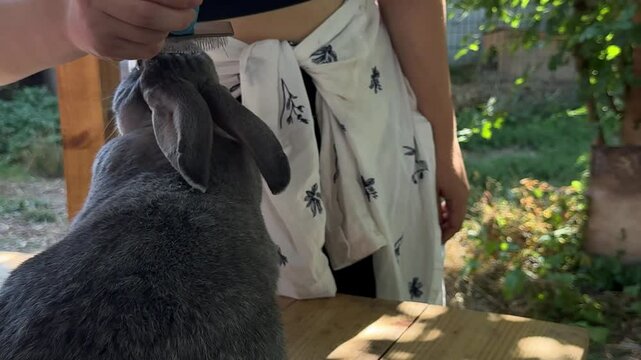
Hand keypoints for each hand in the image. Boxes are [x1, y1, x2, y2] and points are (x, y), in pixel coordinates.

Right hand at [64, 0, 201, 59]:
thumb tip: (188, 0)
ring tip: (165, 22)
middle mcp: (94, 5)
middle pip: (147, 15)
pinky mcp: (106, 51)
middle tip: (190, 15)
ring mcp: (99, 31)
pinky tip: (152, 34)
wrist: (74, 21)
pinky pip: (146, 50)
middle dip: (177, 16)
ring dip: (166, 30)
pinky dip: (158, 43)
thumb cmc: (108, 0)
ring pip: (150, 35)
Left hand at [436, 140, 468, 242]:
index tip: (434, 241)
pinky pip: (450, 194)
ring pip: (452, 204)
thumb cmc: (433, 160)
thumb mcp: (430, 186)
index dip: (446, 234)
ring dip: (442, 213)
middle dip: (444, 225)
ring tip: (428, 218)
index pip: (456, 222)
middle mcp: (463, 190)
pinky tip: (430, 200)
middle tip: (430, 232)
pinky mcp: (455, 173)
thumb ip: (431, 204)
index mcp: (459, 196)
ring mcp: (460, 181)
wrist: (439, 132)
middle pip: (455, 214)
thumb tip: (430, 220)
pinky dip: (442, 202)